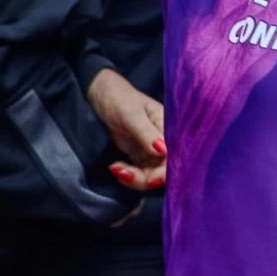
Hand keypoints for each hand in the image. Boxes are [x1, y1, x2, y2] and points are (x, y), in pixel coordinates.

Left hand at [87, 68, 165, 191]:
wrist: (102, 96)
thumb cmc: (120, 99)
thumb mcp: (132, 115)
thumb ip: (147, 133)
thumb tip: (164, 151)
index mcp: (168, 128)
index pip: (175, 155)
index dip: (165, 171)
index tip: (149, 179)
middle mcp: (164, 141)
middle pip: (164, 170)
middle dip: (145, 178)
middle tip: (124, 174)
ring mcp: (151, 149)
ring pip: (151, 175)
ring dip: (134, 178)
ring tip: (116, 169)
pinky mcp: (140, 155)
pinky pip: (139, 173)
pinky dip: (127, 175)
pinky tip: (115, 168)